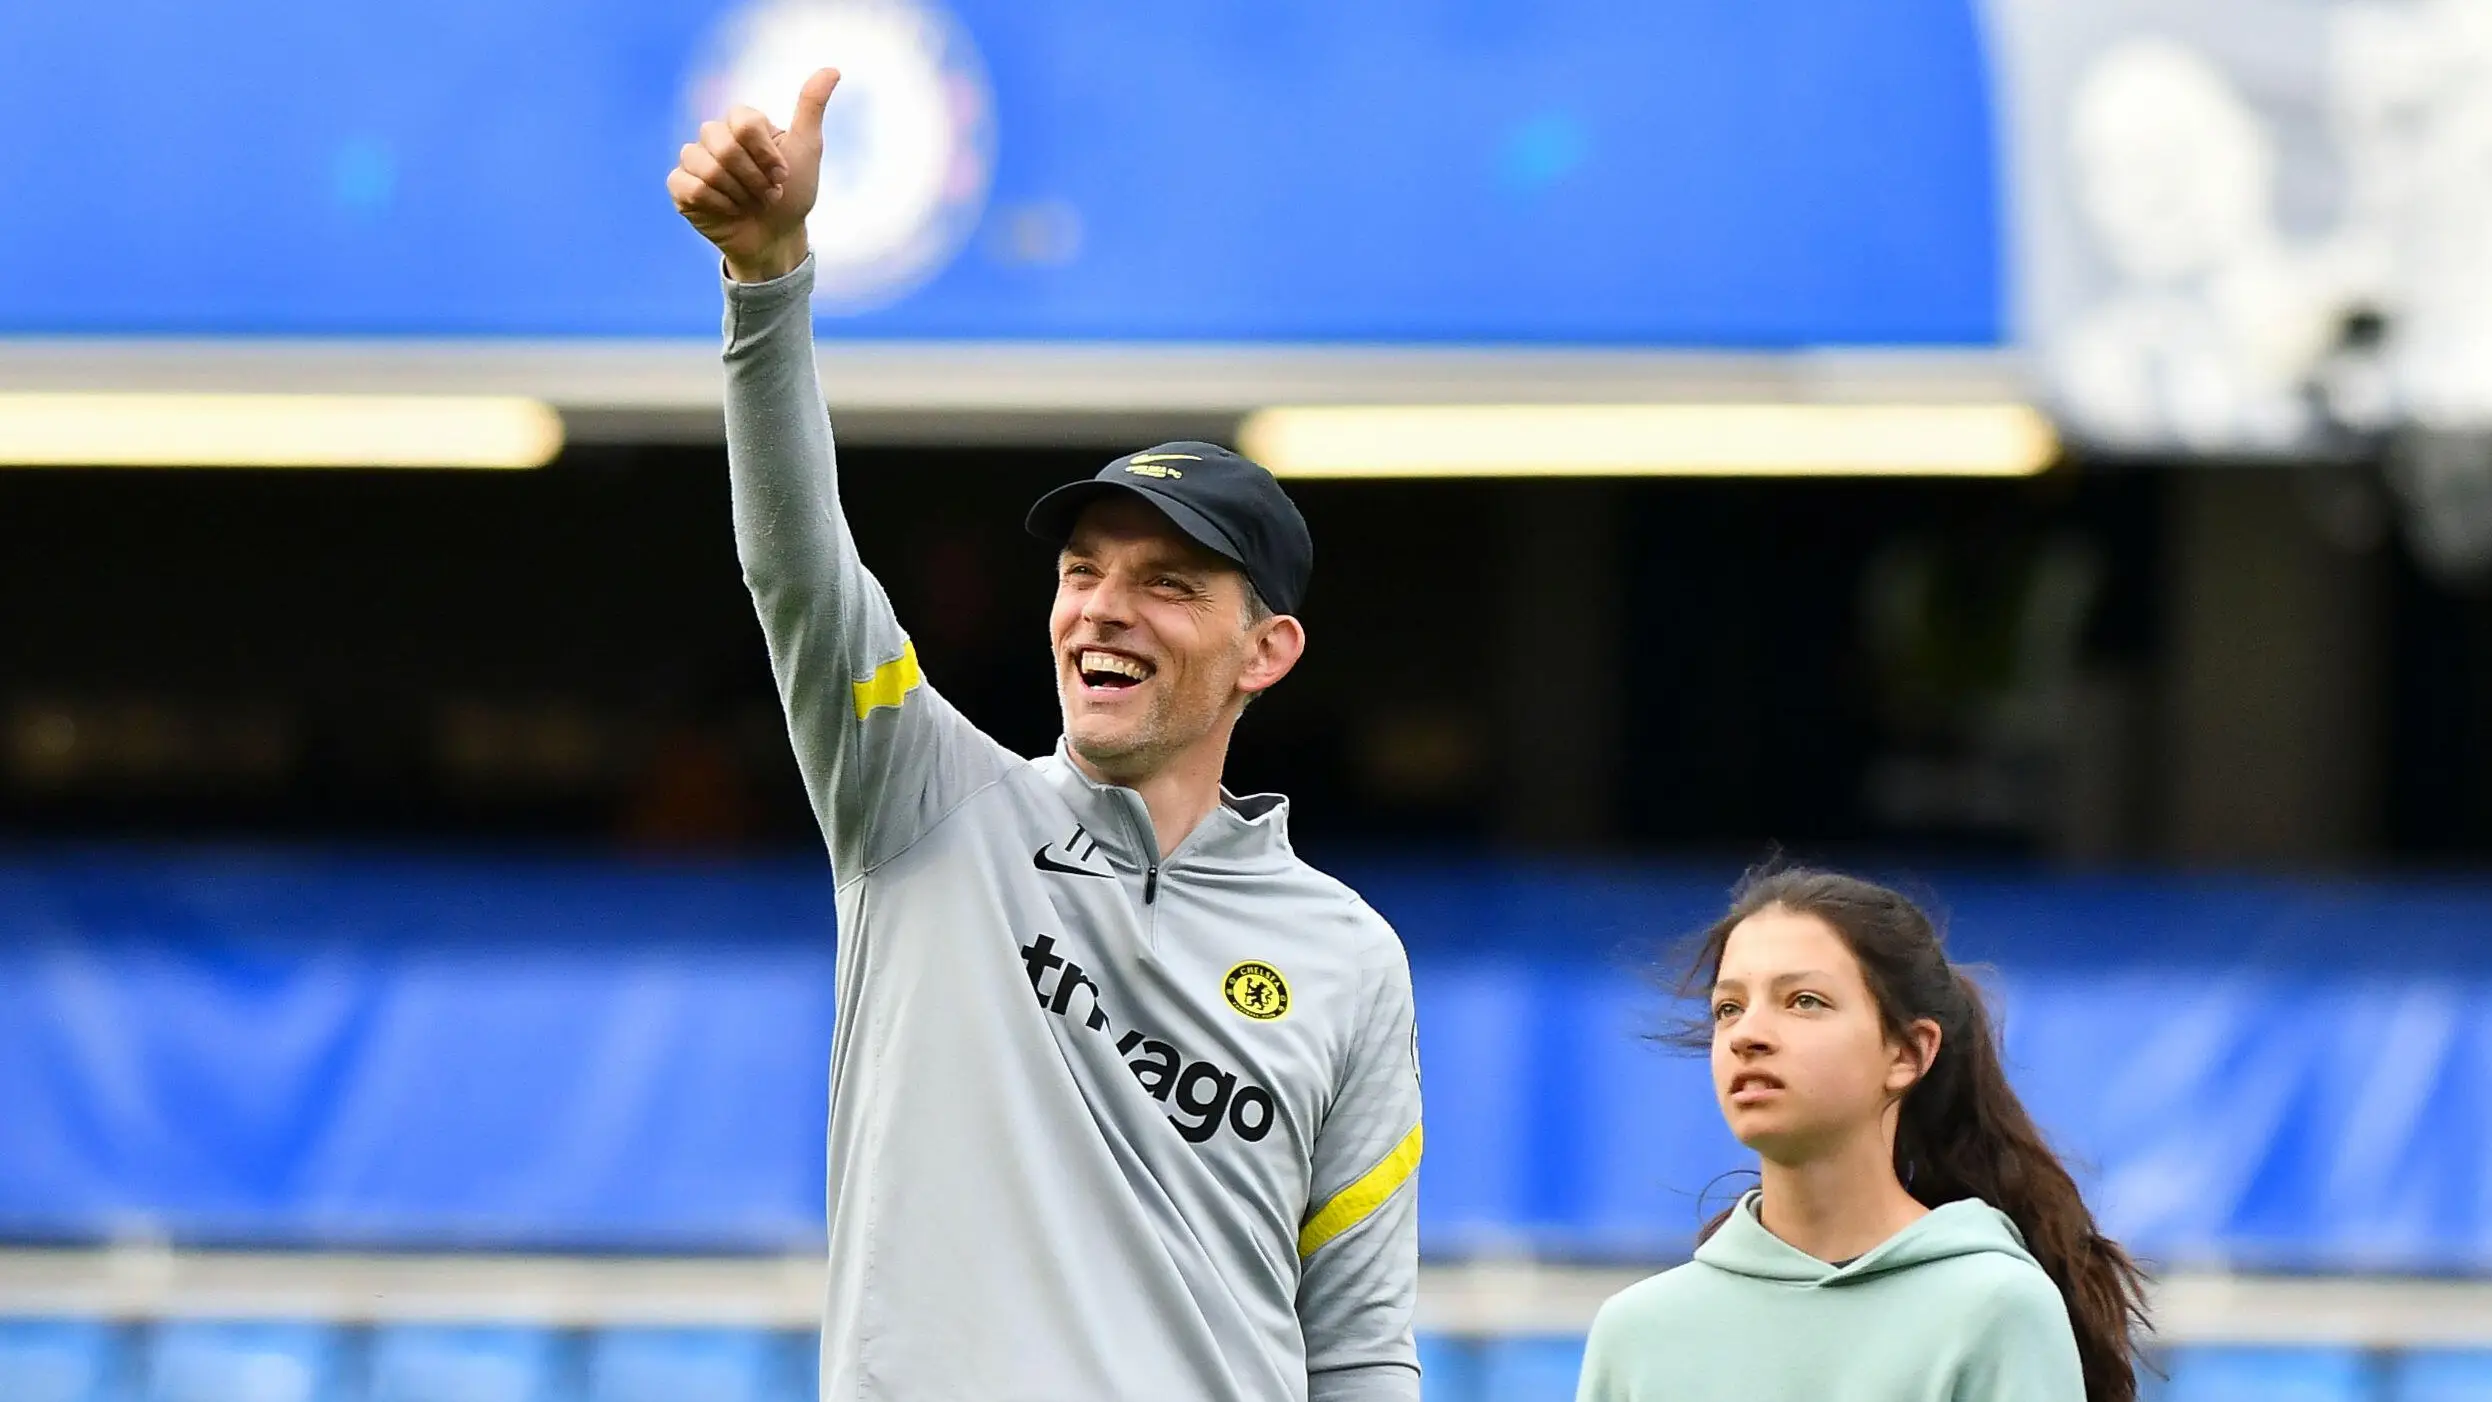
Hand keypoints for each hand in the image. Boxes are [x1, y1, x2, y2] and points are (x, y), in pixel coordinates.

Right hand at [668, 67, 841, 282]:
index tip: (783, 175)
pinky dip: (716, 204)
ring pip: (705, 166)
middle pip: (723, 144)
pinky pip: (689, 186)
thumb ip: (811, 107)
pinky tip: (728, 211)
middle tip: (768, 194)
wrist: (777, 237)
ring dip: (737, 193)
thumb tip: (833, 69)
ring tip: (749, 203)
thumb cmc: (793, 194)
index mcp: (742, 123)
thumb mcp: (807, 149)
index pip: (744, 122)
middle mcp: (715, 136)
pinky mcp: (681, 186)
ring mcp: (695, 160)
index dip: (765, 154)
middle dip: (753, 178)